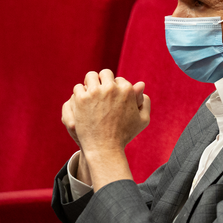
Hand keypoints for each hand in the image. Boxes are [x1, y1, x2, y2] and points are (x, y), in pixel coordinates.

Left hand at [65, 70, 149, 188]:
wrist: (105, 148)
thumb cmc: (124, 135)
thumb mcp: (142, 120)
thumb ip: (144, 101)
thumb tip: (140, 83)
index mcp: (127, 90)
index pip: (118, 80)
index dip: (115, 88)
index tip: (111, 98)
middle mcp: (111, 88)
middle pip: (104, 74)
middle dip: (102, 81)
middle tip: (98, 92)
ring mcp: (95, 92)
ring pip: (90, 77)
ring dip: (89, 84)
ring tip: (89, 96)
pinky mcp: (81, 98)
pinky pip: (78, 88)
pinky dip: (79, 94)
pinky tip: (82, 103)